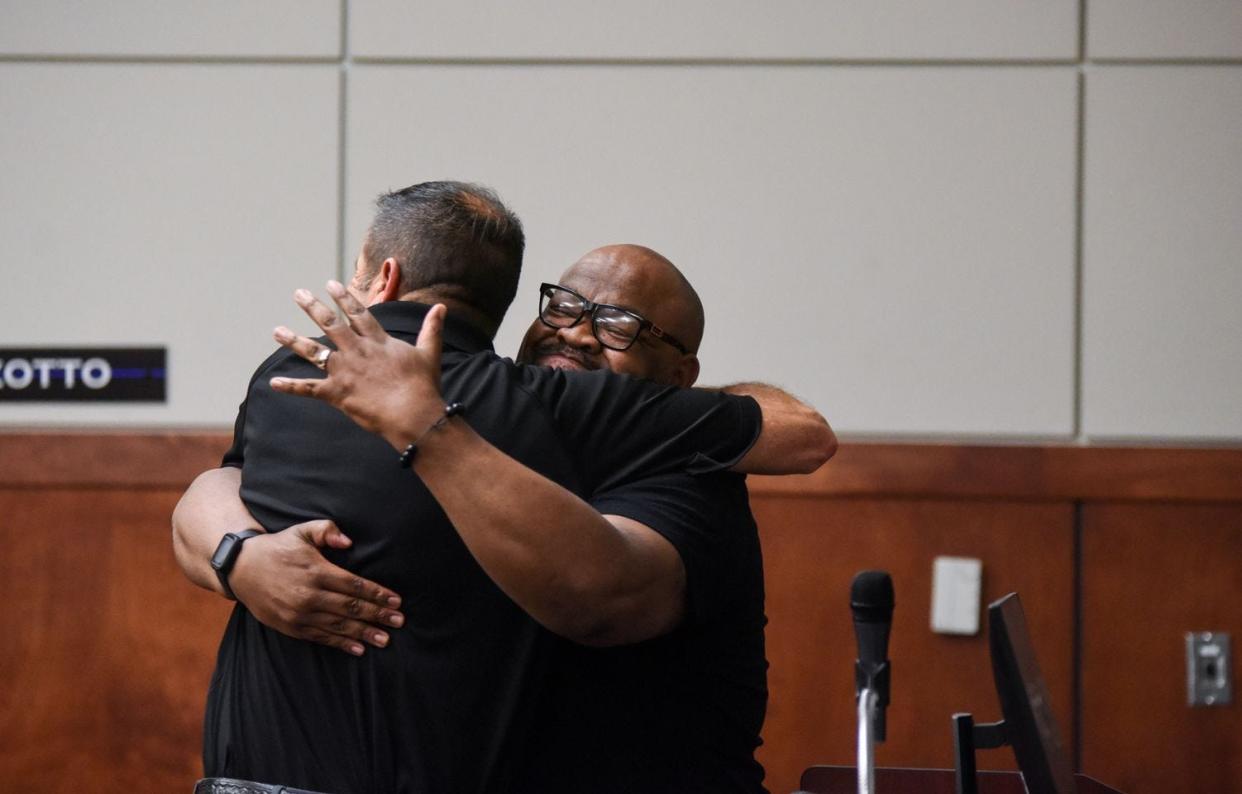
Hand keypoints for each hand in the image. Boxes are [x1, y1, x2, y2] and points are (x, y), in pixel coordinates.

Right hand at [229, 519, 404, 655]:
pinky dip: (341, 644)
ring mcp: (299, 614)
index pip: (355, 585)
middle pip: (351, 608)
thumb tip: (348, 541)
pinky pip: (321, 637)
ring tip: (385, 639)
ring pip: (339, 626)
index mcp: (316, 571)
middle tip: (399, 622)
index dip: (378, 594)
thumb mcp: (301, 531)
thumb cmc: (278, 547)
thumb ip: (326, 531)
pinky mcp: (290, 626)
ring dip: (364, 633)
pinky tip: (359, 648)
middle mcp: (309, 595)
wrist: (241, 568)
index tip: (396, 601)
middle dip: (378, 615)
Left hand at [269, 281, 447, 449]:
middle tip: (298, 294)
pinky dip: (291, 387)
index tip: (330, 283)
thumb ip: (432, 329)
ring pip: (313, 352)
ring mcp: (344, 371)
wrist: (413, 414)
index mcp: (378, 342)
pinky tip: (273, 383)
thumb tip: (442, 307)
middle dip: (313, 307)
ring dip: (293, 341)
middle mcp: (357, 351)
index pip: (357, 313)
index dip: (343, 298)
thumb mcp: (429, 353)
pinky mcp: (337, 393)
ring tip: (277, 331)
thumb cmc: (423, 385)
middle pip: (330, 325)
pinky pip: (309, 389)